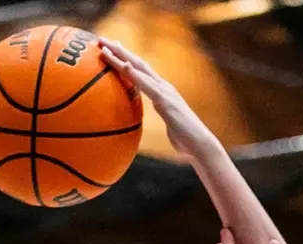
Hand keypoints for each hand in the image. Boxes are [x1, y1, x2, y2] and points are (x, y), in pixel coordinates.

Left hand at [100, 40, 217, 156]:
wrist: (200, 145)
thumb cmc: (184, 141)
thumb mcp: (168, 127)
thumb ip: (160, 119)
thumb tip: (150, 126)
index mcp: (162, 92)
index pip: (141, 71)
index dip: (126, 59)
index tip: (111, 49)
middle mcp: (163, 86)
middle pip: (138, 64)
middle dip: (120, 50)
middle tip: (102, 40)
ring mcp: (165, 91)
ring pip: (140, 69)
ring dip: (122, 57)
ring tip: (106, 47)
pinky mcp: (166, 100)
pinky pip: (147, 84)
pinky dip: (135, 74)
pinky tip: (124, 64)